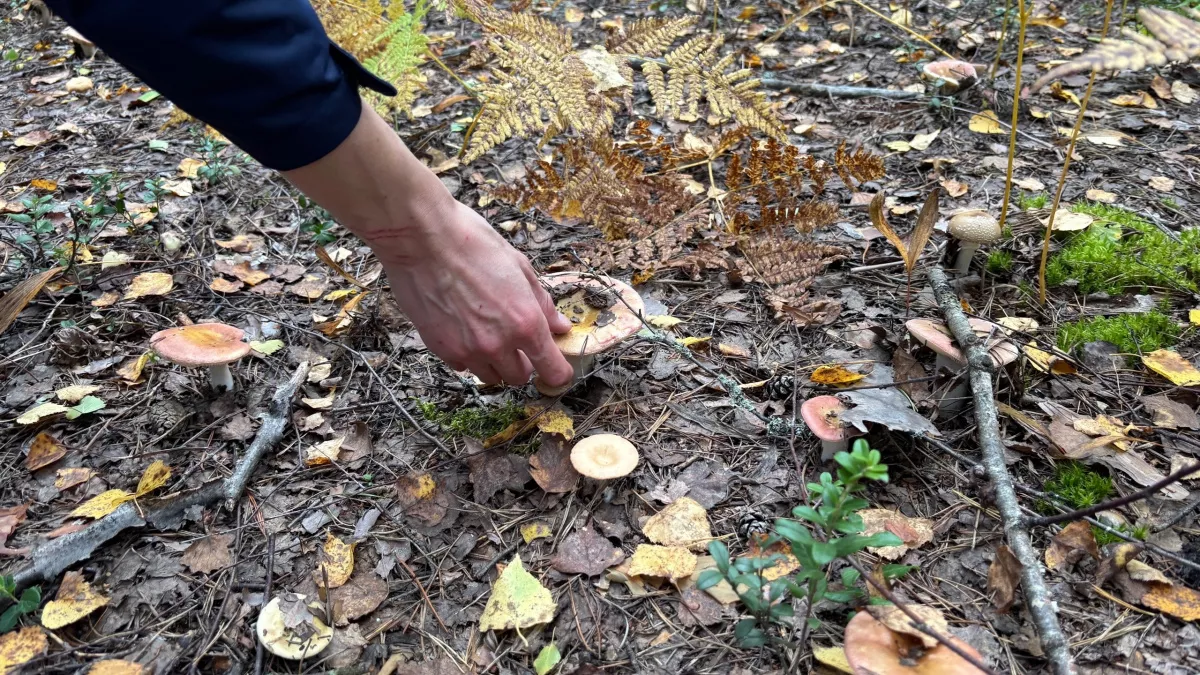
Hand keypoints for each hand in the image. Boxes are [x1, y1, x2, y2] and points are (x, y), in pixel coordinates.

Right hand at [376, 200, 573, 386]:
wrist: (420, 238)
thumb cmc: (471, 243)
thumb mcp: (519, 266)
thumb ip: (542, 302)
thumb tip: (560, 326)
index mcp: (525, 322)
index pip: (552, 370)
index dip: (558, 372)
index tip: (557, 368)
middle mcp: (498, 344)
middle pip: (519, 377)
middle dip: (523, 362)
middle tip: (518, 341)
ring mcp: (467, 350)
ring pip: (490, 376)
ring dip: (495, 362)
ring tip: (487, 332)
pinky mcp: (440, 350)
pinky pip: (462, 366)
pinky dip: (468, 356)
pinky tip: (463, 329)